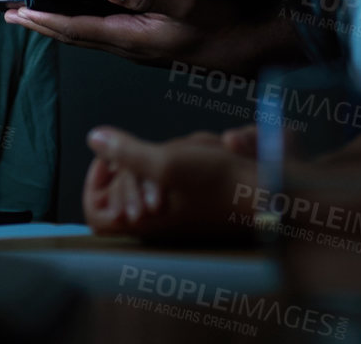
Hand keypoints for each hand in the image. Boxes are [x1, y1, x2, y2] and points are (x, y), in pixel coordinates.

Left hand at [3, 0, 240, 65]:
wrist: (257, 47)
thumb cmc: (228, 22)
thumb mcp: (192, 2)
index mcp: (135, 38)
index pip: (76, 30)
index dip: (44, 20)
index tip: (16, 11)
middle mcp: (131, 48)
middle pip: (74, 37)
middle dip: (40, 24)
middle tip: (9, 13)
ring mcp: (140, 49)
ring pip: (88, 38)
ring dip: (58, 25)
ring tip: (33, 13)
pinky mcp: (149, 44)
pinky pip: (103, 36)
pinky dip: (81, 25)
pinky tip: (78, 15)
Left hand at [82, 127, 258, 242]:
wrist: (268, 194)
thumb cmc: (219, 183)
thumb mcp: (167, 161)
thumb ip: (126, 151)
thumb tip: (93, 138)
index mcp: (142, 221)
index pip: (96, 215)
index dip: (95, 185)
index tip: (112, 159)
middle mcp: (155, 223)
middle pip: (119, 191)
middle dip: (133, 162)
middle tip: (152, 151)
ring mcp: (173, 213)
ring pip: (147, 178)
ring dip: (162, 157)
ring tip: (183, 153)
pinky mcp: (191, 202)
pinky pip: (172, 177)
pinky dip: (180, 160)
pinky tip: (198, 155)